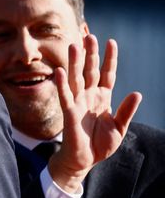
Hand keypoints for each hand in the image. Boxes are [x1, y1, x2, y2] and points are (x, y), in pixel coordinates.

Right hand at [50, 35, 141, 191]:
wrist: (84, 161)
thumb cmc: (100, 145)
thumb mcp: (119, 128)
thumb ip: (127, 110)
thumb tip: (137, 93)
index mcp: (102, 98)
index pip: (107, 74)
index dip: (109, 59)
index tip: (111, 42)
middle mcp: (89, 97)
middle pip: (90, 71)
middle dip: (90, 54)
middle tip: (89, 36)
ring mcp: (78, 103)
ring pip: (76, 78)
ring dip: (75, 62)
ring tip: (74, 46)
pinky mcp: (69, 113)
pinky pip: (65, 96)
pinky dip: (62, 84)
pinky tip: (60, 71)